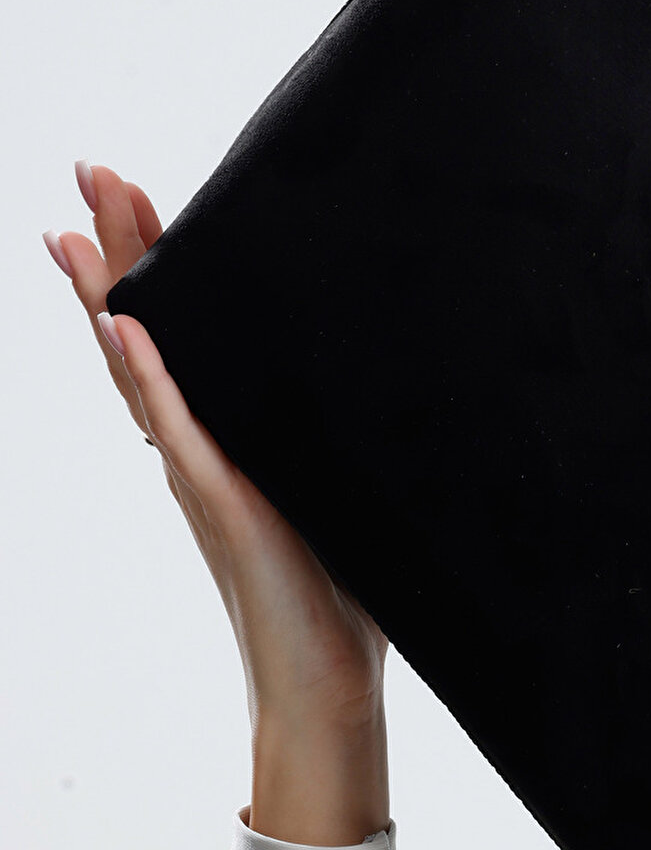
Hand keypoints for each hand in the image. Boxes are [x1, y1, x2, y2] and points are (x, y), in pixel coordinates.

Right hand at [44, 161, 389, 843]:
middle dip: (111, 248)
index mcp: (220, 436)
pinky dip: (148, 378)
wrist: (327, 680)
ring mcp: (199, 473)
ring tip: (74, 226)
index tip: (124, 192)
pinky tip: (125, 328)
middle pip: (134, 330)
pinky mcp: (221, 503)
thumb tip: (377, 367)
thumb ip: (327, 430)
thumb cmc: (335, 589)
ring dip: (107, 293)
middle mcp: (195, 447)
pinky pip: (177, 431)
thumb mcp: (334, 482)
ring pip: (137, 368)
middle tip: (87, 169)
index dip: (145, 262)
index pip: (172, 331)